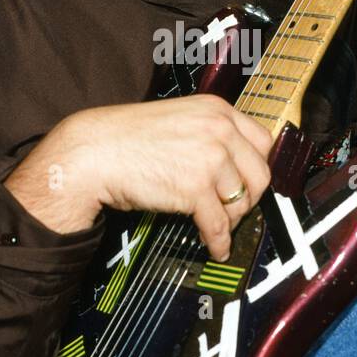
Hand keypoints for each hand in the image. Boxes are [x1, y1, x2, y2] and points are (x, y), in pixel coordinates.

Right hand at [3, 94, 273, 261]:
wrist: (93, 152)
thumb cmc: (126, 138)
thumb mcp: (178, 120)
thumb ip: (208, 135)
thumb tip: (232, 167)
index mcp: (217, 109)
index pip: (263, 141)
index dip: (257, 167)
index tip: (250, 182)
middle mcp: (219, 130)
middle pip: (260, 174)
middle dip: (248, 198)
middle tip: (234, 209)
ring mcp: (210, 158)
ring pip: (241, 202)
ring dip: (230, 220)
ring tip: (217, 226)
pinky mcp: (196, 188)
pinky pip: (218, 224)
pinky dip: (218, 241)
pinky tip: (214, 247)